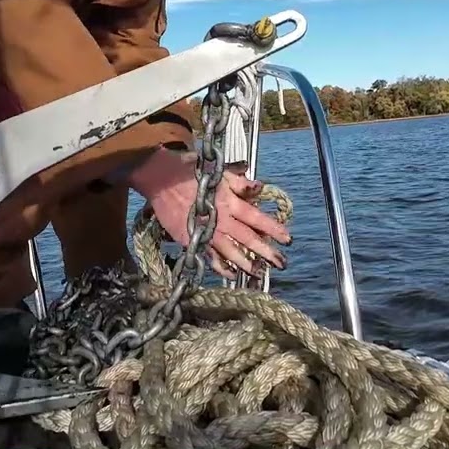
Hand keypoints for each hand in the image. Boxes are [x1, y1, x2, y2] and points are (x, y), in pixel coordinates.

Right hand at [127, 148, 289, 277]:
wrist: (162, 180)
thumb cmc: (191, 173)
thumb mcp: (220, 174)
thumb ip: (241, 183)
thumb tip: (260, 188)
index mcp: (229, 202)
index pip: (256, 218)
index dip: (273, 229)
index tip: (287, 239)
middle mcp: (220, 220)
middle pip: (247, 239)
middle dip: (265, 252)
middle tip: (281, 263)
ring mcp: (205, 232)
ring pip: (230, 252)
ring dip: (246, 264)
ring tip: (259, 272)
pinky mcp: (192, 241)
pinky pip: (209, 258)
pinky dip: (221, 268)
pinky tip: (231, 275)